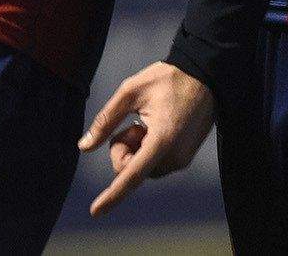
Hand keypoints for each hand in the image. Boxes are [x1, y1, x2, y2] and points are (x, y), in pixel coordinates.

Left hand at [78, 61, 215, 214]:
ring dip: (135, 148)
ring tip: (149, 121)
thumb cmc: (165, 79)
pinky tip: (157, 126)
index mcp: (161, 140)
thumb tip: (83, 147)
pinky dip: (147, 149)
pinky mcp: (184, 158)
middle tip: (133, 123)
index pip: (131, 174)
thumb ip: (106, 121)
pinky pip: (154, 163)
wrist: (204, 75)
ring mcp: (181, 160)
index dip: (112, 195)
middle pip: (130, 169)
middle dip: (123, 149)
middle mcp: (174, 157)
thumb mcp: (129, 92)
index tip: (95, 211)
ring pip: (141, 167)